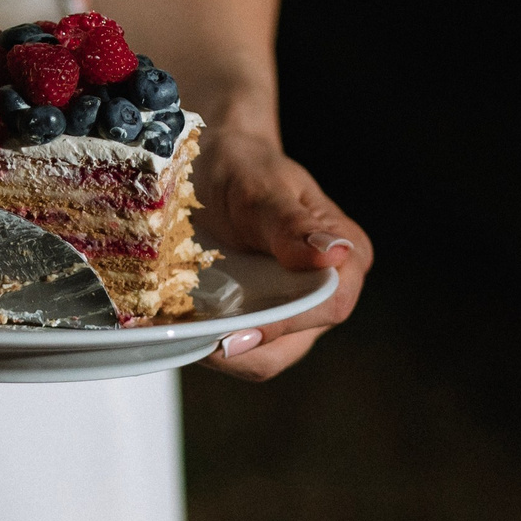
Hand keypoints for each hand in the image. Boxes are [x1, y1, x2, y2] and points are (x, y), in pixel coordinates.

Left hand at [191, 120, 370, 378]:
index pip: (327, 307)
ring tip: (177, 331)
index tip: (234, 333)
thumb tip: (335, 254)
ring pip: (259, 355)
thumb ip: (291, 224)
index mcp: (346, 260)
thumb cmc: (245, 167)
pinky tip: (175, 326)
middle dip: (241, 349)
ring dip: (216, 349)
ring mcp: (286, 312)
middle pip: (290, 345)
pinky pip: (233, 345)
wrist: (213, 164)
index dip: (284, 325)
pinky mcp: (252, 319)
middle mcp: (323, 294)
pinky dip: (203, 341)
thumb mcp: (263, 189)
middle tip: (191, 336)